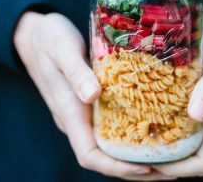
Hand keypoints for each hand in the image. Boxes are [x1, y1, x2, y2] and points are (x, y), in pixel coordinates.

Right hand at [14, 12, 173, 180]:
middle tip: (169, 167)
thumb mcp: (63, 49)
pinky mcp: (86, 104)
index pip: (89, 155)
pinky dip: (127, 135)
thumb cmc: (49, 38)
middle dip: (132, 167)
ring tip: (165, 154)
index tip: (146, 168)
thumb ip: (76, 72)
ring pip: (106, 145)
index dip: (116, 167)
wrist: (33, 34)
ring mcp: (80, 113)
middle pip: (102, 157)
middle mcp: (74, 119)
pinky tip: (149, 128)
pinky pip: (107, 127)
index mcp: (68, 111)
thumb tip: (92, 96)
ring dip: (132, 155)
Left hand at [153, 4, 202, 176]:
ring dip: (172, 147)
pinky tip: (158, 115)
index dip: (178, 168)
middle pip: (197, 157)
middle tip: (138, 152)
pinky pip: (196, 126)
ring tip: (143, 137)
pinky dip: (177, 129)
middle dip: (169, 162)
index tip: (151, 163)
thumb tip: (196, 115)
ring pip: (196, 142)